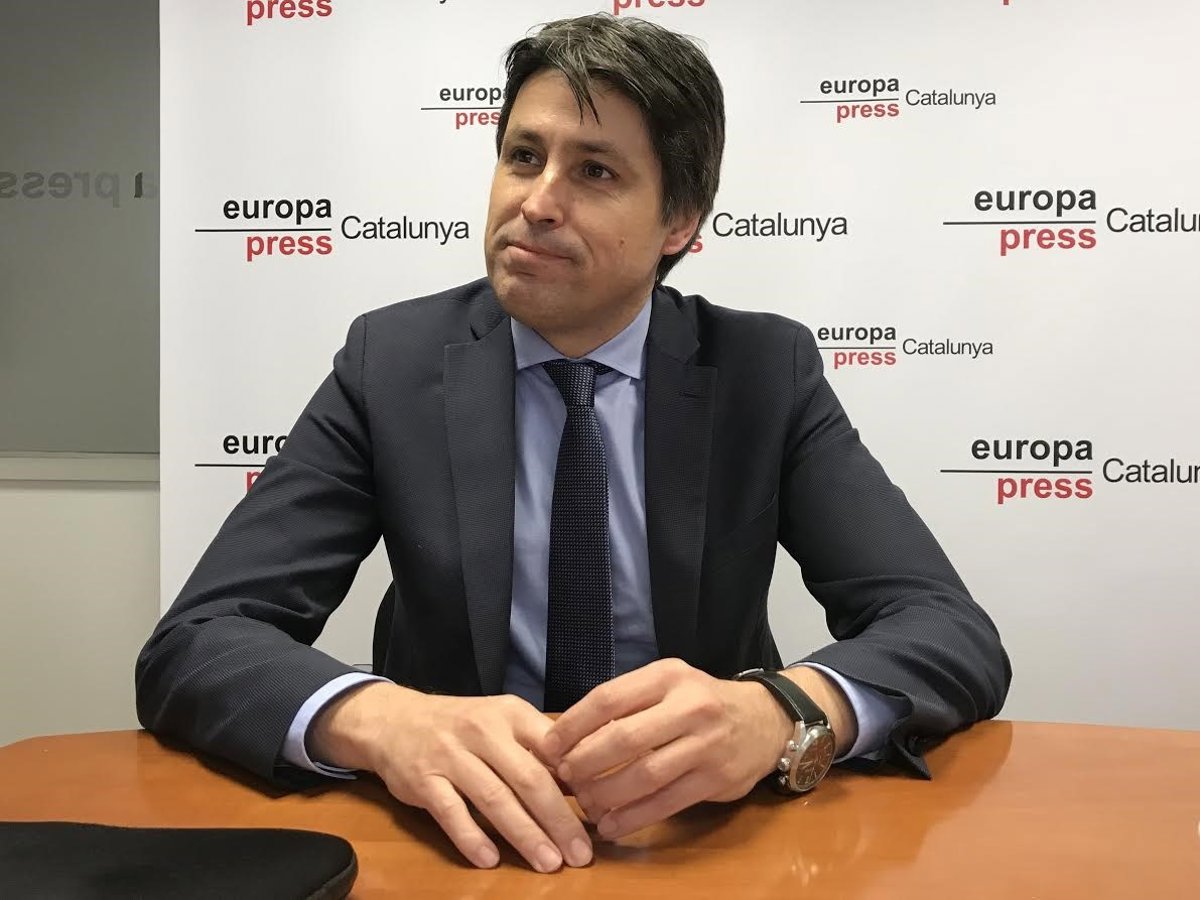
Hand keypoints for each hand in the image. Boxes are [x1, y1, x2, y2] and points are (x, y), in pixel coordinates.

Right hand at [308, 683, 591, 872]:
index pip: (553, 749)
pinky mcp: (422, 779)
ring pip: (494, 798)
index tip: (599, 814)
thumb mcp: (502, 722)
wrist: (395, 720)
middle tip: (580, 853)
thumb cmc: (461, 725)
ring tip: (548, 863)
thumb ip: (538, 750)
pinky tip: (490, 860)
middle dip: (558, 820)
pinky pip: (450, 812)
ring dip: (524, 834)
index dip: (579, 784)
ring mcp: (450, 755)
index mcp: (510, 714)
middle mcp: (482, 731)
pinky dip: (471, 838)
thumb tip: (584, 787)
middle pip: (528, 779)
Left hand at [539, 658, 792, 839]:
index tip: (547, 747)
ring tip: (585, 804)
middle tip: (564, 779)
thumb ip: (627, 703)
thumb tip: (567, 737)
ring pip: (643, 775)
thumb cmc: (701, 703)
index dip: (572, 725)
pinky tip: (612, 825)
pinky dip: (633, 818)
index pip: (608, 699)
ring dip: (606, 795)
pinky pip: (666, 803)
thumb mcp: (667, 685)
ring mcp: (706, 743)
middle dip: (584, 763)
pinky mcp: (717, 778)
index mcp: (667, 676)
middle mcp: (689, 706)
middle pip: (622, 738)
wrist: (766, 719)